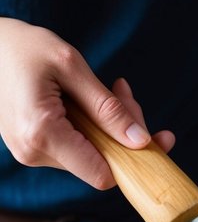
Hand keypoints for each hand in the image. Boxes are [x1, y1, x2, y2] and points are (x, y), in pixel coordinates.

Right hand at [0, 18, 174, 189]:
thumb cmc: (22, 46)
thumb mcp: (70, 66)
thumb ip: (107, 108)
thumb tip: (141, 141)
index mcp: (42, 134)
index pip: (102, 175)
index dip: (131, 159)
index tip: (151, 135)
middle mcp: (33, 153)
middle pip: (100, 165)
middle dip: (123, 133)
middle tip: (126, 92)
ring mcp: (30, 154)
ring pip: (90, 156)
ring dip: (108, 126)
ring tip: (110, 90)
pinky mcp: (32, 148)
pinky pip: (74, 148)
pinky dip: (91, 127)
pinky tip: (90, 100)